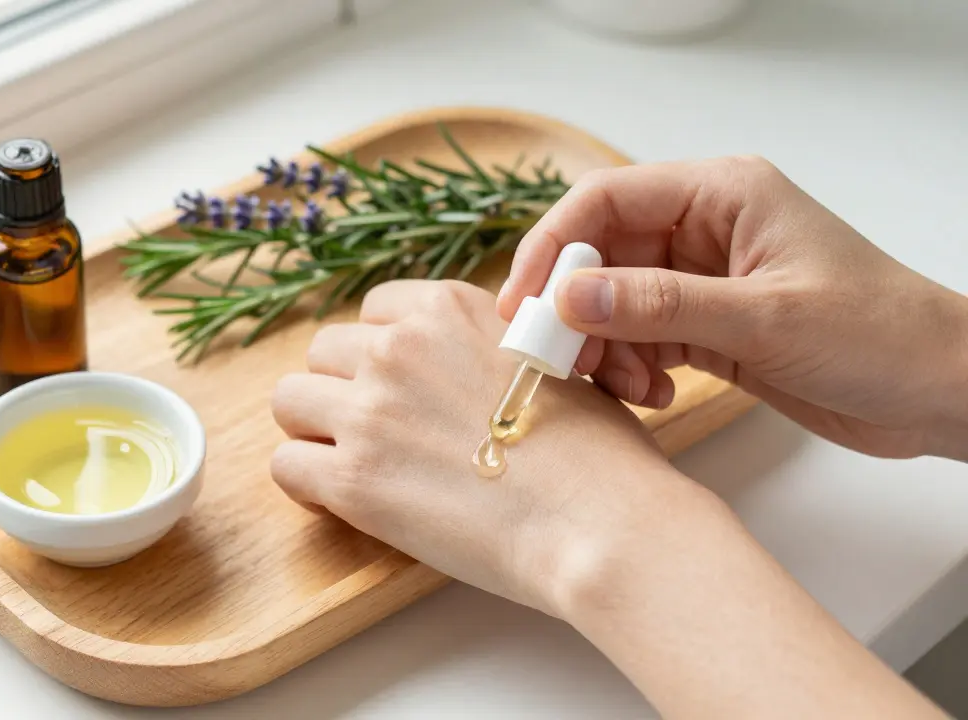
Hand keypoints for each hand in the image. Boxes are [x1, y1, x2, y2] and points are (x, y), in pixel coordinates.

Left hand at [269, 279, 695, 616]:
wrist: (597, 520)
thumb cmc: (595, 453)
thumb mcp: (548, 361)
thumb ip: (485, 349)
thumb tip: (467, 371)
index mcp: (447, 310)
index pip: (375, 310)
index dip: (382, 350)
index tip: (400, 385)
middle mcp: (397, 348)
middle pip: (325, 351)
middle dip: (344, 388)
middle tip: (379, 432)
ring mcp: (368, 410)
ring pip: (289, 400)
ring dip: (315, 429)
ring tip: (353, 464)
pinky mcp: (351, 479)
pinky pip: (285, 465)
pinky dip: (306, 484)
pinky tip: (342, 501)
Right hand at [499, 156, 967, 460]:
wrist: (938, 391)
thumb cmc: (879, 333)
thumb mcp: (762, 317)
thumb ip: (659, 305)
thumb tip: (566, 300)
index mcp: (720, 194)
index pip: (606, 200)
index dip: (552, 247)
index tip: (521, 304)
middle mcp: (704, 228)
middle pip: (599, 255)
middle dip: (572, 310)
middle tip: (557, 360)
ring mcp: (703, 278)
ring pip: (612, 303)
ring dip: (604, 348)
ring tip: (628, 388)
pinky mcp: (707, 324)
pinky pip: (639, 338)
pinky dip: (632, 368)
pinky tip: (657, 394)